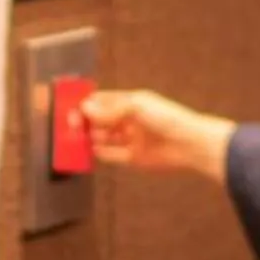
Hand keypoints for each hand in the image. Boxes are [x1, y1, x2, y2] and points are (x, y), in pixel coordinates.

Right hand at [80, 89, 234, 182]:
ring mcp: (132, 139)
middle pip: (102, 120)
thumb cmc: (167, 118)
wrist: (189, 144)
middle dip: (86, 121)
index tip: (72, 105)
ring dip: (91, 137)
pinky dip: (100, 153)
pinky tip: (90, 150)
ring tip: (75, 138)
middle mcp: (131, 121)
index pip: (105, 100)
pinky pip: (113, 155)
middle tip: (71, 123)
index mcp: (132, 103)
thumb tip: (86, 108)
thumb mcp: (136, 107)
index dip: (89, 103)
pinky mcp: (134, 158)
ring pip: (105, 138)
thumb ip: (110, 110)